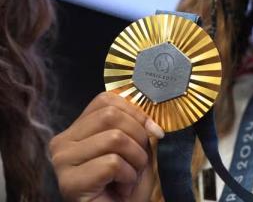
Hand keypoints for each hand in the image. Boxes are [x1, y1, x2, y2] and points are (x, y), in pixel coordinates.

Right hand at [50, 92, 164, 200]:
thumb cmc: (126, 184)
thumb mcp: (136, 147)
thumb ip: (137, 126)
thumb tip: (152, 122)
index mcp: (76, 129)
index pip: (106, 99)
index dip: (136, 112)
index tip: (154, 131)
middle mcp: (62, 142)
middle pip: (110, 115)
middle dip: (138, 136)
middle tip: (139, 160)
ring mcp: (61, 162)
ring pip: (114, 138)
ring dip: (135, 159)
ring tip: (129, 176)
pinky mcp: (69, 182)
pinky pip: (112, 163)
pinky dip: (128, 176)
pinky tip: (121, 189)